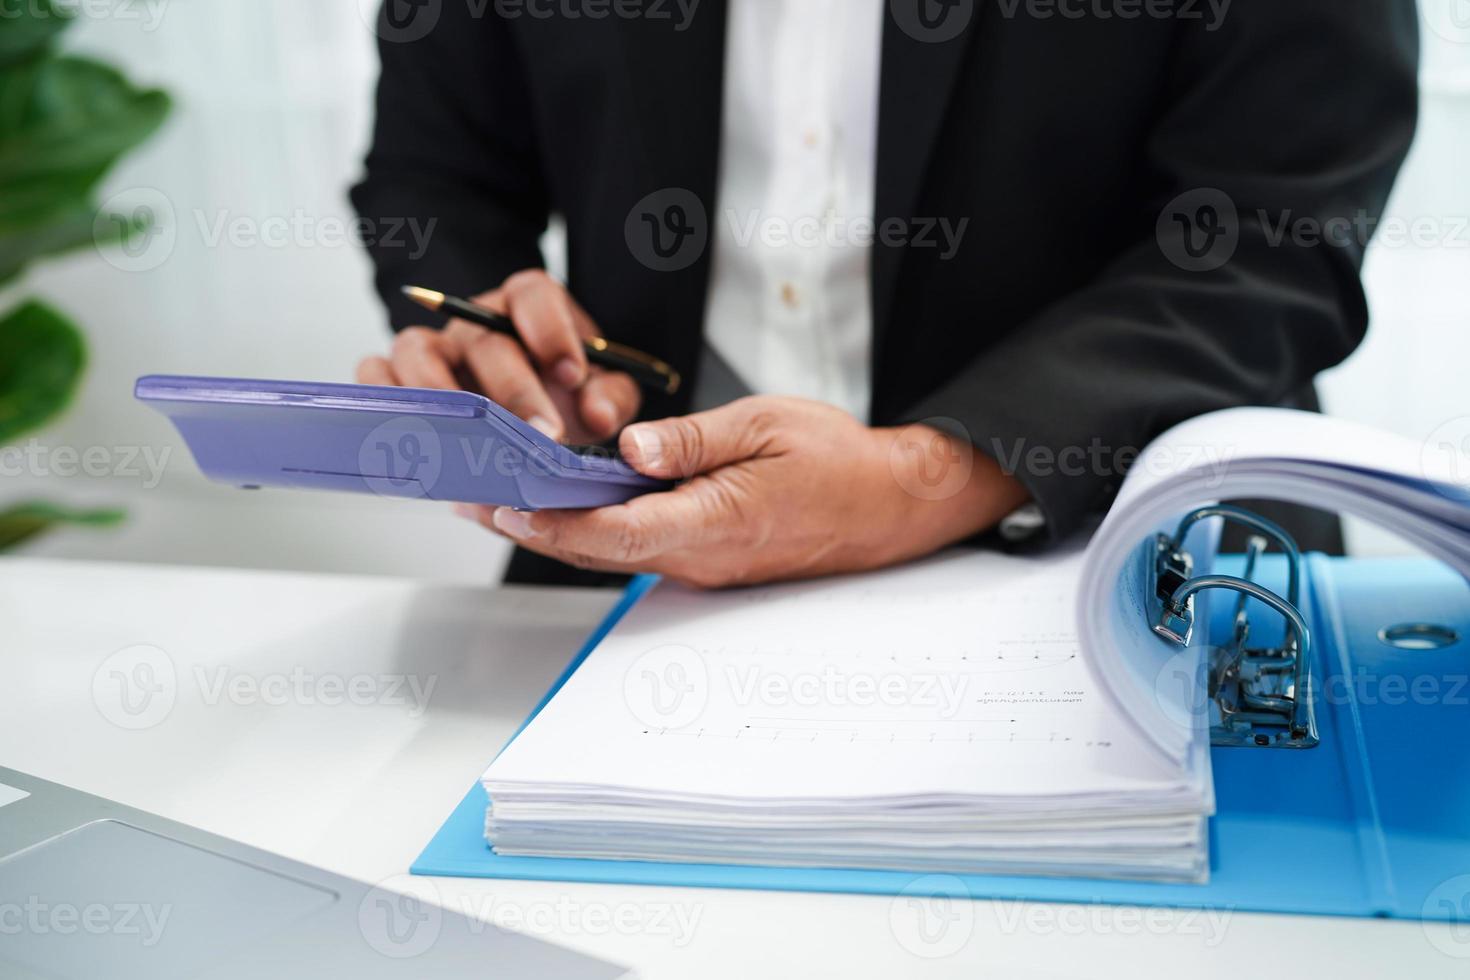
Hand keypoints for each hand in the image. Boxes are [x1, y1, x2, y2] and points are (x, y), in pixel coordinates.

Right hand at [356, 269, 639, 443]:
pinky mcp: (398, 378)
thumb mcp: (601, 392)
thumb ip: (609, 397)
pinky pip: (373, 374)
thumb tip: (596, 415)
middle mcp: (474, 321)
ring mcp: (432, 348)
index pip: (532, 294)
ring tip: (467, 441)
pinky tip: (410, 438)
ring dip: (440, 397)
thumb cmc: (565, 396)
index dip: (551, 331)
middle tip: (542, 436)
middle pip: (481, 338)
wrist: (529, 417)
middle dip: (513, 390)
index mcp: (526, 307)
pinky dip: (381, 399)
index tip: (572, 375)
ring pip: (414, 349)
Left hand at [455, 396, 1031, 587]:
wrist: (888, 507)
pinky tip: (563, 504)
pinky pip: (636, 549)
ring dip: (554, 528)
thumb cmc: (836, 460)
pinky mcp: (705, 560)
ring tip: (492, 496)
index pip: (617, 531)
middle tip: (466, 495)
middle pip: (598, 549)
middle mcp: (700, 557)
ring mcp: (702, 566)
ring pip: (611, 553)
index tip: (503, 502)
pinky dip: (591, 529)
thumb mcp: (767, 424)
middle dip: (530, 525)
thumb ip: (694, 440)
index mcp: (715, 522)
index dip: (555, 521)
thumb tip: (631, 447)